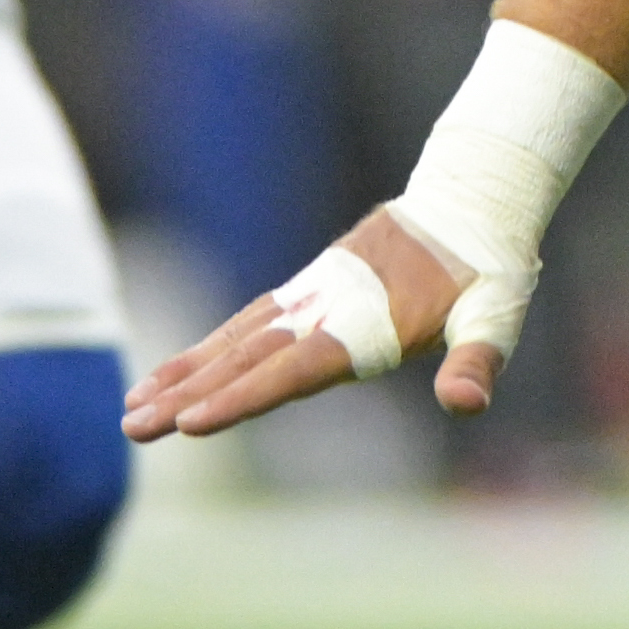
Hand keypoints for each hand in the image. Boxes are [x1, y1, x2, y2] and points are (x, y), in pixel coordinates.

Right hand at [121, 210, 499, 439]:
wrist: (476, 198)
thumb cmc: (490, 268)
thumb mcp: (496, 316)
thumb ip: (476, 362)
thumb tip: (466, 404)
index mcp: (367, 325)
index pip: (294, 369)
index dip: (243, 397)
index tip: (189, 422)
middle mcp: (327, 309)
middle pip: (248, 359)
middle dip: (189, 395)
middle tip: (132, 429)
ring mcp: (311, 296)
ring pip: (236, 340)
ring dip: (184, 374)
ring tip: (131, 410)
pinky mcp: (307, 287)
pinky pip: (247, 321)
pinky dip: (208, 348)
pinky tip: (173, 372)